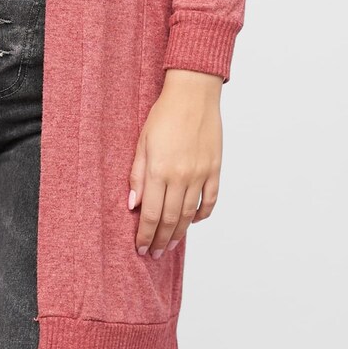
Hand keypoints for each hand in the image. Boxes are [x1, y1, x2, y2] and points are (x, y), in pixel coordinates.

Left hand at [128, 69, 223, 258]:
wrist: (193, 94)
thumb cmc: (164, 114)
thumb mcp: (141, 141)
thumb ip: (137, 175)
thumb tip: (132, 204)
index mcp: (158, 170)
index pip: (150, 214)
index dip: (145, 235)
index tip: (141, 248)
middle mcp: (180, 176)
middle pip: (169, 219)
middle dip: (161, 240)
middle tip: (155, 253)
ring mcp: (200, 174)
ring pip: (188, 215)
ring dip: (179, 233)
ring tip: (171, 245)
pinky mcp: (215, 169)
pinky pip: (210, 200)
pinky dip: (201, 215)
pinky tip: (192, 221)